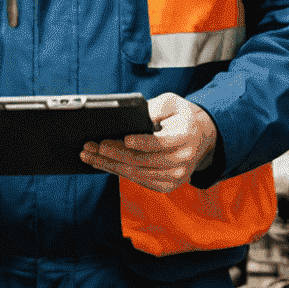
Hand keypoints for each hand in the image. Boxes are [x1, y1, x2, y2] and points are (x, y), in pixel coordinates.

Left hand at [80, 92, 217, 193]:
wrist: (199, 138)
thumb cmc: (180, 117)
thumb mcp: (171, 102)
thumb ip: (154, 107)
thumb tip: (134, 117)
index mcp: (186, 136)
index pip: (161, 142)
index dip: (142, 142)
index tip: (124, 138)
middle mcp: (183, 159)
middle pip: (144, 160)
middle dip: (115, 153)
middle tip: (94, 145)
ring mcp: (176, 176)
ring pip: (137, 173)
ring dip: (110, 165)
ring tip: (89, 155)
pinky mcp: (166, 185)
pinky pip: (138, 180)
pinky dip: (117, 172)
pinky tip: (101, 163)